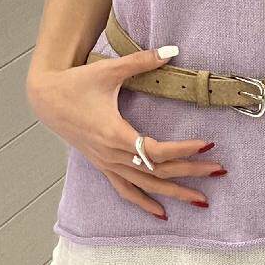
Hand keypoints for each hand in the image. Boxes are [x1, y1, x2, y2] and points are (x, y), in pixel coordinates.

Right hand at [27, 48, 225, 219]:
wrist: (45, 98)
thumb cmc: (76, 83)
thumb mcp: (109, 70)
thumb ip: (141, 61)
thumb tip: (172, 50)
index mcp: (115, 133)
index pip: (157, 149)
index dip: (184, 149)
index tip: (208, 145)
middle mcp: (112, 154)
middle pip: (158, 171)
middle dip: (191, 172)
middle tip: (219, 171)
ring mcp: (107, 163)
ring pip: (146, 185)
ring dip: (175, 193)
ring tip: (203, 201)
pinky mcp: (103, 166)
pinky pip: (126, 190)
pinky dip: (144, 203)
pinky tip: (163, 214)